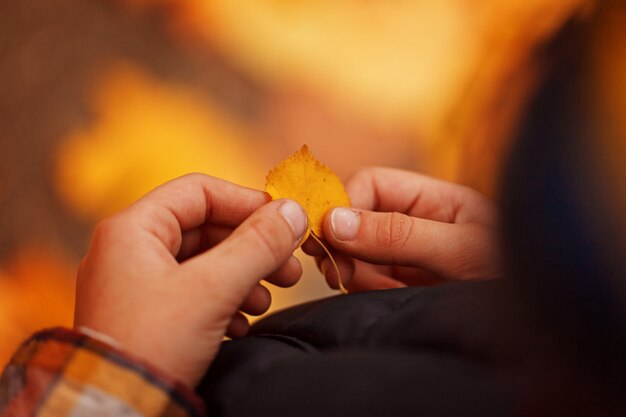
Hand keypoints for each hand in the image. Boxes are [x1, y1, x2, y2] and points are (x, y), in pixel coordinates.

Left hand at [74, 174, 307, 386]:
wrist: (115, 412)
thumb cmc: (150, 345)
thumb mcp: (213, 289)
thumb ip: (257, 245)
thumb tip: (293, 212)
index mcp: (133, 229)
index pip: (199, 192)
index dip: (246, 203)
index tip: (283, 221)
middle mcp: (130, 251)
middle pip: (206, 229)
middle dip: (252, 247)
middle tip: (288, 267)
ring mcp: (136, 285)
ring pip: (204, 263)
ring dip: (243, 276)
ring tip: (265, 301)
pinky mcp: (146, 316)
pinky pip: (194, 293)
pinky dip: (224, 301)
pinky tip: (241, 324)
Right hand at [304, 167, 500, 290]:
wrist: (536, 327)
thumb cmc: (510, 275)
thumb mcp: (457, 250)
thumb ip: (397, 234)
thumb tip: (334, 220)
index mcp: (432, 198)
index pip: (370, 185)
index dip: (344, 204)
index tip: (330, 236)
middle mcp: (414, 222)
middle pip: (355, 217)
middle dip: (344, 242)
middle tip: (339, 270)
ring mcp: (406, 254)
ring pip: (355, 251)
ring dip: (354, 269)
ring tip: (378, 287)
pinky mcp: (400, 283)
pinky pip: (364, 279)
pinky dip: (365, 288)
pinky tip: (390, 296)